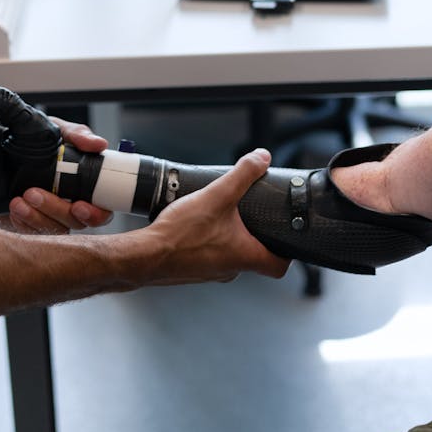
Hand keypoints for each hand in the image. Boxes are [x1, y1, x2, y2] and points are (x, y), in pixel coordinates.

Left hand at [0, 116, 114, 234]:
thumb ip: (78, 135)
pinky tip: (15, 208)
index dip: (95, 214)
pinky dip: (23, 222)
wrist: (6, 149)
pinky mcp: (31, 224)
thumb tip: (98, 144)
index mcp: (87, 187)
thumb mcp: (58, 131)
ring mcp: (52, 217)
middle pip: (75, 222)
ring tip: (19, 201)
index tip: (79, 206)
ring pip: (52, 229)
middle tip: (34, 194)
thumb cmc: (40, 140)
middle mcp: (72, 205)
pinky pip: (31, 232)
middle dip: (56, 210)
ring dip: (36, 217)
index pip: (101, 211)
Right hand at [138, 148, 290, 283]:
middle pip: (253, 257)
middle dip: (254, 237)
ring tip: (219, 217)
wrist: (144, 256)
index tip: (286, 239)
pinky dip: (207, 242)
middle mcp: (230, 270)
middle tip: (252, 217)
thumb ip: (242, 175)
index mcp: (244, 257)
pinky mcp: (192, 270)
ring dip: (228, 238)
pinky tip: (195, 227)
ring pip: (229, 255)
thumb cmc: (180, 234)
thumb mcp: (217, 196)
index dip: (287, 253)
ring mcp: (210, 272)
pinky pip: (208, 256)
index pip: (278, 266)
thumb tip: (262, 158)